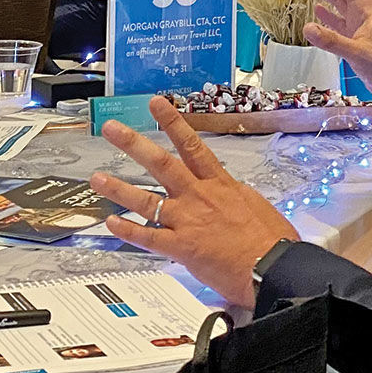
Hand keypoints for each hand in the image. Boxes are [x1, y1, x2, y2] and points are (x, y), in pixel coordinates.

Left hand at [89, 98, 297, 304]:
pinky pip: (148, 237)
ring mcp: (188, 221)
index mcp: (220, 184)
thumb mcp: (255, 205)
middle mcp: (200, 197)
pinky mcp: (182, 248)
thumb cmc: (272, 241)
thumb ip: (233, 194)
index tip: (156, 104)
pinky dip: (128, 231)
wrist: (274, 267)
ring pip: (147, 200)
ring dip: (119, 188)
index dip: (173, 122)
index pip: (192, 145)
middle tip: (112, 130)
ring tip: (97, 178)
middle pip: (161, 164)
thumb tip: (226, 188)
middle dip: (133, 144)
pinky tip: (111, 223)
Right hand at [300, 0, 371, 111]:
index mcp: (367, 10)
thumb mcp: (358, 52)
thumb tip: (308, 27)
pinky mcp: (355, 38)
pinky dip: (327, 15)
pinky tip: (318, 12)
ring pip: (338, 3)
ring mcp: (359, 25)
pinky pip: (337, 22)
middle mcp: (362, 13)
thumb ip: (332, 40)